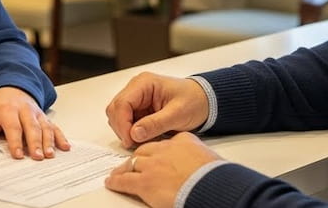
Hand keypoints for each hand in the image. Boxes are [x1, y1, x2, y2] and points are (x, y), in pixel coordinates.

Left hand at [0, 86, 69, 159]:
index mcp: (8, 109)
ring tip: (50, 155)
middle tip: (37, 157)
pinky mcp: (45, 117)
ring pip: (45, 127)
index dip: (15, 141)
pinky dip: (61, 137)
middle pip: (32, 127)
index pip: (13, 126)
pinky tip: (65, 147)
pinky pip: (54, 126)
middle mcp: (25, 110)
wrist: (13, 88)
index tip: (17, 154)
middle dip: (35, 143)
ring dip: (49, 142)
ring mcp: (37, 113)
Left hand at [105, 133, 221, 207]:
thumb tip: (202, 166)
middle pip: (145, 150)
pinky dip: (117, 182)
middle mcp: (165, 150)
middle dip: (139, 157)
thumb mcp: (210, 158)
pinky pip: (125, 181)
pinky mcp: (145, 182)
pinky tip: (112, 182)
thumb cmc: (215, 176)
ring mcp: (153, 165)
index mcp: (183, 141)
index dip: (158, 151)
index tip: (157, 156)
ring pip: (132, 163)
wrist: (212, 186)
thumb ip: (200, 157)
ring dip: (125, 168)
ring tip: (119, 172)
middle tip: (134, 163)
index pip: (165, 143)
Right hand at [106, 72, 208, 148]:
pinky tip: (144, 137)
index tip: (130, 140)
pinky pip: (127, 122)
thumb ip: (156, 123)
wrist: (204, 101)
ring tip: (142, 140)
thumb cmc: (194, 101)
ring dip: (126, 131)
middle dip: (122, 128)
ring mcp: (136, 98)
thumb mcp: (177, 114)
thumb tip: (134, 133)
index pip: (122, 103)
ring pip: (118, 116)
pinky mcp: (139, 109)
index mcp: (144, 83)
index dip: (122, 123)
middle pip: (115, 109)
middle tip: (134, 143)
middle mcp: (136, 88)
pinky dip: (131, 131)